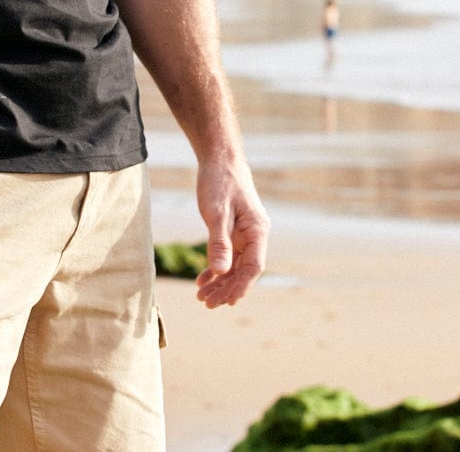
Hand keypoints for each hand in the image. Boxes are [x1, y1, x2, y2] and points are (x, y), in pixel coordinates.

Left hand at [194, 157, 268, 308]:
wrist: (219, 157)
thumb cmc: (220, 181)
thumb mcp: (217, 212)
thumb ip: (219, 242)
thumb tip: (221, 272)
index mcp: (257, 230)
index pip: (254, 267)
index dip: (241, 286)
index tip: (226, 302)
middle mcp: (254, 235)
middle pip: (244, 270)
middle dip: (227, 289)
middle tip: (207, 303)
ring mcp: (244, 233)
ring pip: (234, 265)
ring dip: (220, 282)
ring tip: (202, 297)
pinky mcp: (233, 230)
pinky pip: (227, 255)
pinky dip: (215, 268)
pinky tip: (203, 279)